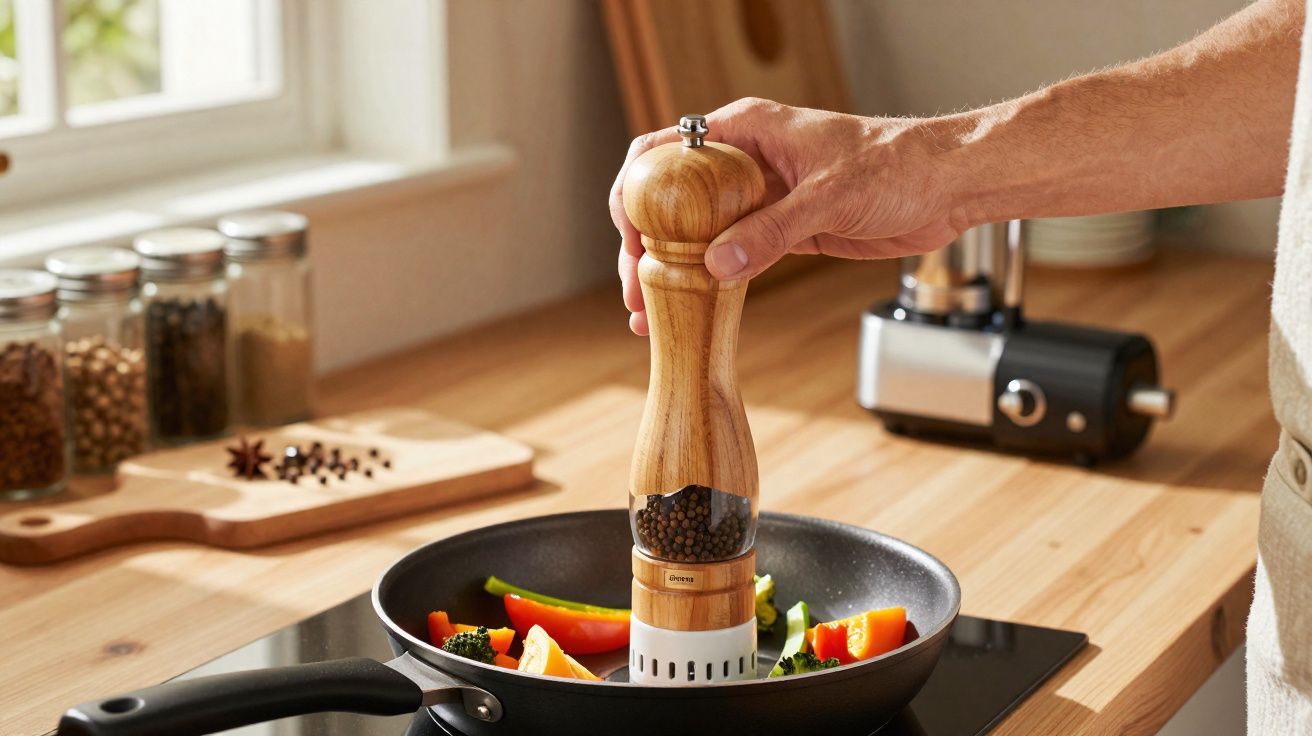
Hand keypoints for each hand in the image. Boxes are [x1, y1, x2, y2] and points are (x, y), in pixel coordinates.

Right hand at [609, 97, 967, 335]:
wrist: (947, 186)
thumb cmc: (899, 163)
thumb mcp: (830, 194)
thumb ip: (773, 230)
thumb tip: (717, 265)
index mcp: (746, 131)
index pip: (663, 152)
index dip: (634, 191)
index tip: (629, 236)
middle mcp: (743, 162)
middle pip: (668, 200)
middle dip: (643, 247)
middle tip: (634, 292)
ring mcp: (759, 199)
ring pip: (693, 235)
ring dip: (668, 273)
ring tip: (646, 315)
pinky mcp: (779, 231)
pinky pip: (728, 257)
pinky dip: (705, 284)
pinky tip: (687, 312)